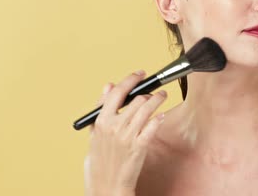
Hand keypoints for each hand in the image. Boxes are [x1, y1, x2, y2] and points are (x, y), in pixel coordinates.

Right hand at [84, 70, 166, 195]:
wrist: (106, 185)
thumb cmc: (100, 160)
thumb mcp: (95, 133)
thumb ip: (101, 108)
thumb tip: (108, 86)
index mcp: (101, 121)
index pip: (117, 92)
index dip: (130, 79)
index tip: (140, 74)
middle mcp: (114, 126)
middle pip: (136, 99)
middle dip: (149, 92)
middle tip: (155, 90)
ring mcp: (127, 136)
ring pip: (147, 109)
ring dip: (158, 100)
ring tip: (162, 97)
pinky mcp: (139, 146)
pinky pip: (153, 126)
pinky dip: (159, 118)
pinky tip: (162, 115)